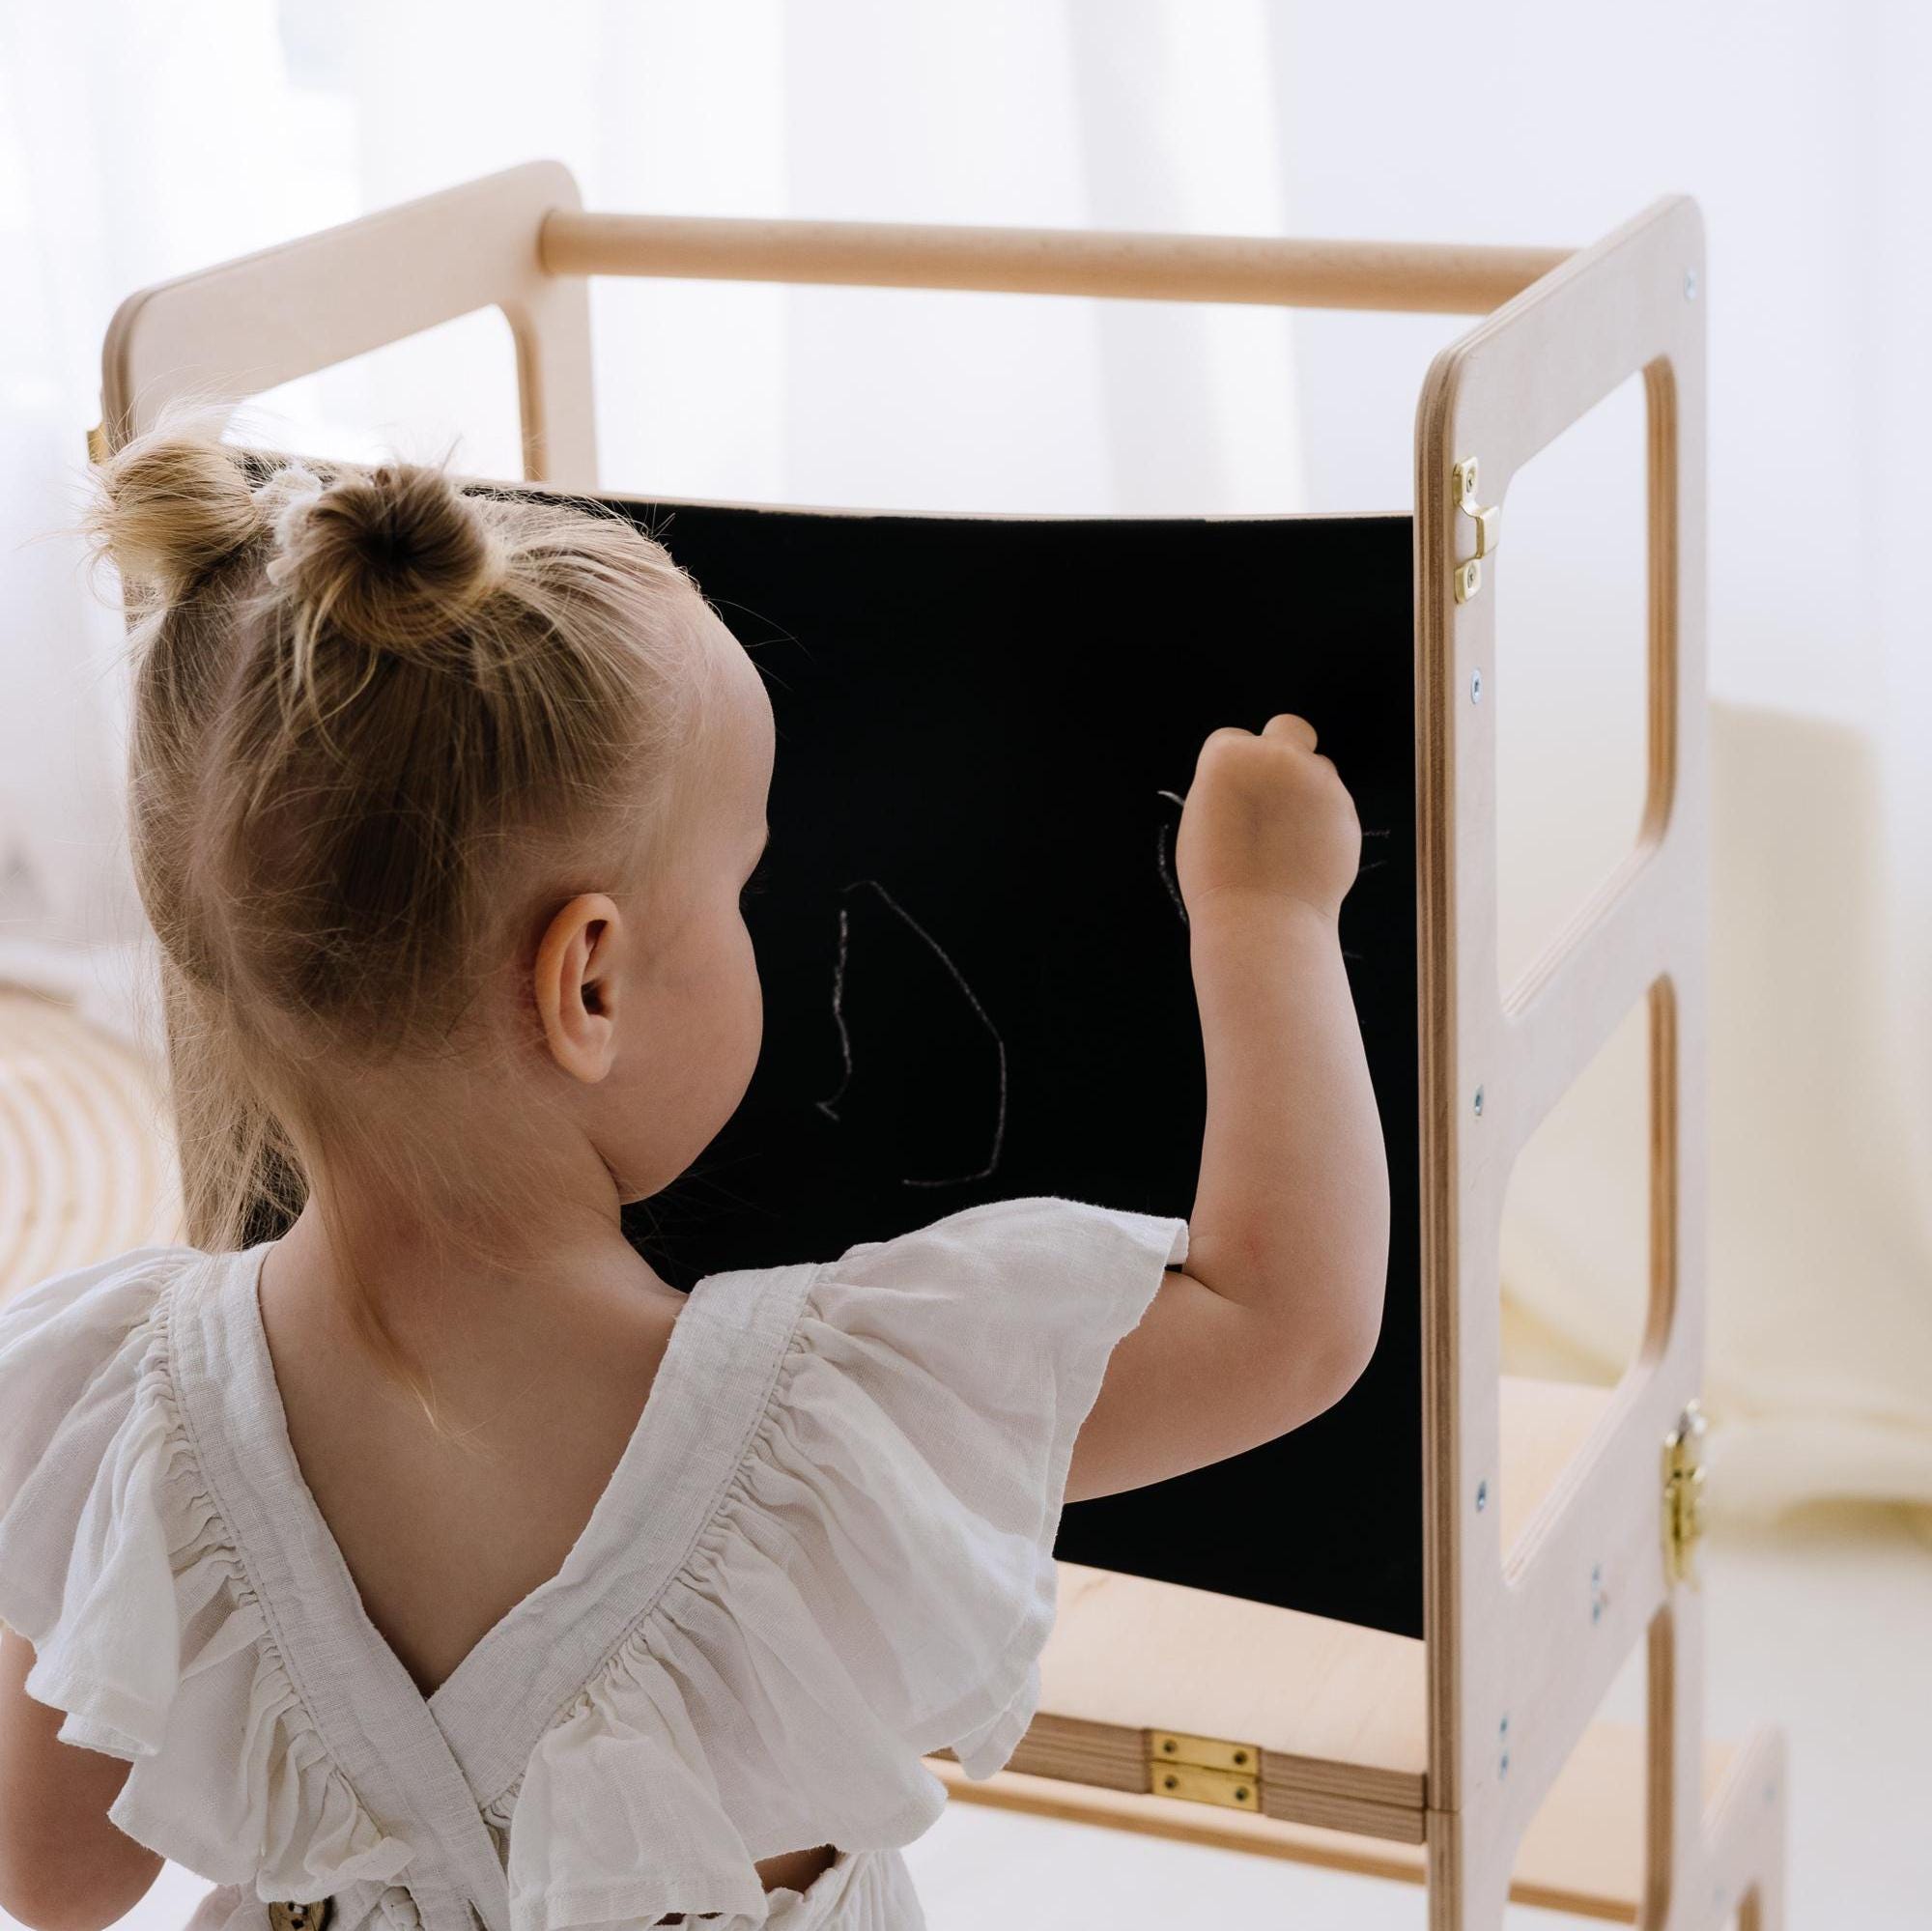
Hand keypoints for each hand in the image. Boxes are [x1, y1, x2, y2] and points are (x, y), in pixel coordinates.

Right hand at [1173, 714, 1361, 923]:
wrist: (1261, 919)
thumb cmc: (1218, 877)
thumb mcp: (1202, 818)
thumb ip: (1230, 785)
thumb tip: (1253, 777)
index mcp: (1229, 756)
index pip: (1233, 739)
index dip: (1231, 768)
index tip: (1231, 796)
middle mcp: (1277, 758)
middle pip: (1289, 729)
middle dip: (1283, 748)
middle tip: (1272, 789)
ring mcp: (1319, 782)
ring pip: (1319, 767)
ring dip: (1306, 790)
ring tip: (1285, 837)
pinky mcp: (1347, 811)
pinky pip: (1335, 804)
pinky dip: (1323, 822)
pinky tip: (1304, 852)